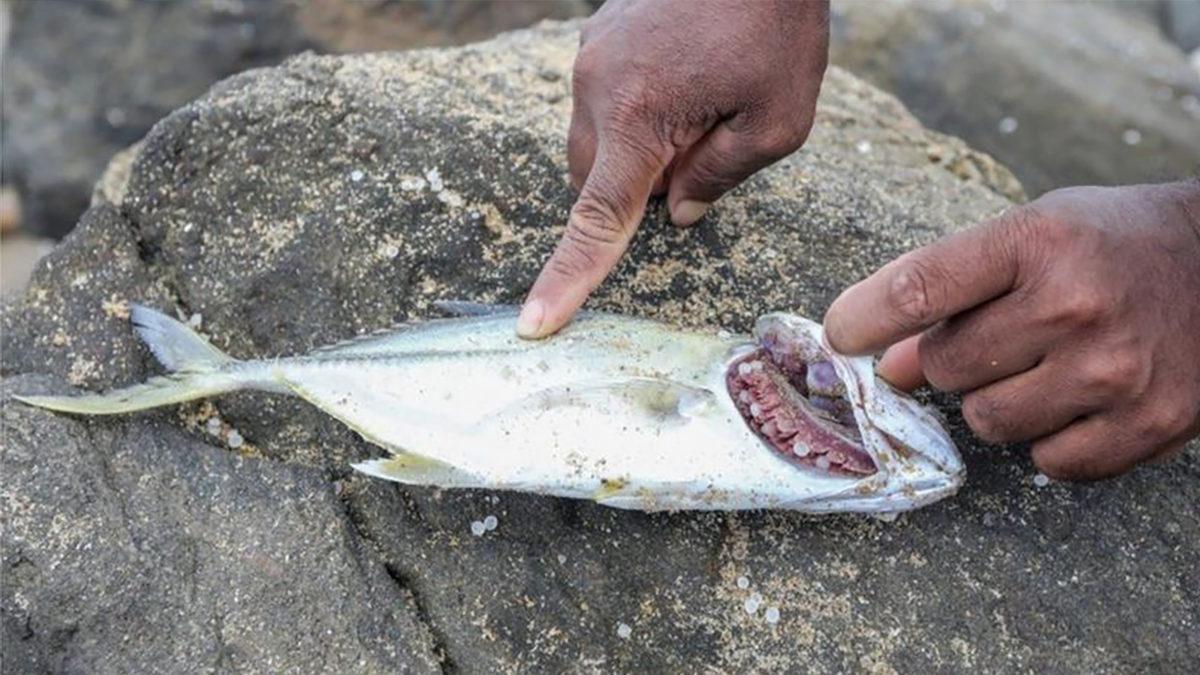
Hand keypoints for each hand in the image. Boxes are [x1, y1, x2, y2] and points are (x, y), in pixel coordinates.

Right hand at [517, 0, 829, 337]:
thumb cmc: (775, 25)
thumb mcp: (777, 120)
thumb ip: (721, 176)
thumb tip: (676, 211)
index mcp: (637, 118)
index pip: (597, 220)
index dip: (567, 279)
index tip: (535, 323)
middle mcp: (596, 87)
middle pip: (595, 179)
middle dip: (639, 185)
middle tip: (705, 145)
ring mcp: (591, 55)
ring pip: (597, 138)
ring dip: (638, 144)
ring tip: (701, 99)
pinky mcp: (598, 34)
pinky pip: (604, 96)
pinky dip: (636, 108)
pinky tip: (687, 73)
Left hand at [824, 181, 1199, 479]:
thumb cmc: (1113, 243)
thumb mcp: (1032, 233)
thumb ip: (952, 290)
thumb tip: (885, 363)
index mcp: (1038, 242)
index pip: (918, 289)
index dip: (861, 319)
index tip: (840, 336)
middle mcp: (1074, 305)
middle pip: (942, 366)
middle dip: (947, 358)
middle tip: (993, 337)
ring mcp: (1114, 371)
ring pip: (985, 421)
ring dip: (993, 401)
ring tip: (1039, 364)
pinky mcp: (1149, 425)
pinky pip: (1047, 461)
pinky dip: (1048, 438)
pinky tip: (1076, 399)